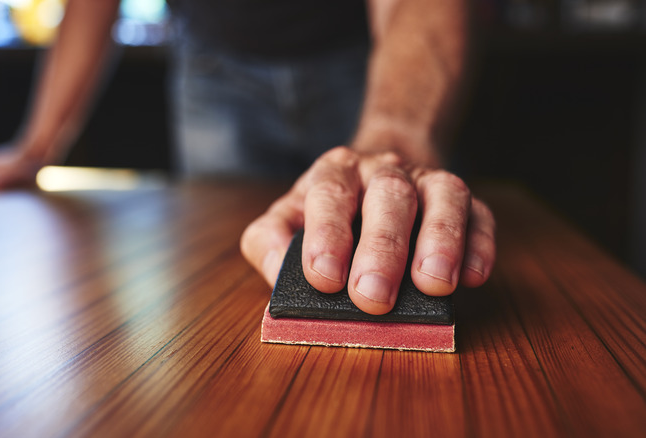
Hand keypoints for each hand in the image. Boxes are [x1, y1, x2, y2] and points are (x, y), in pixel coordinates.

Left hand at [240, 146, 495, 314]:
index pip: (329, 194)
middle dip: (382, 248)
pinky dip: (479, 244)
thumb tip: (277, 272)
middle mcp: (382, 170)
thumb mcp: (287, 217)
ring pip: (442, 196)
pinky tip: (473, 276)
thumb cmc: (327, 210)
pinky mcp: (465, 201)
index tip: (325, 278)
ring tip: (432, 284)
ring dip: (440, 240)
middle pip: (388, 196)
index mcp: (334, 173)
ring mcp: (428, 181)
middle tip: (373, 297)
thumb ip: (269, 241)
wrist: (375, 173)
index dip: (327, 235)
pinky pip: (479, 215)